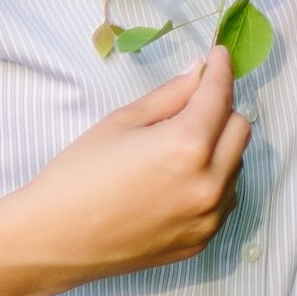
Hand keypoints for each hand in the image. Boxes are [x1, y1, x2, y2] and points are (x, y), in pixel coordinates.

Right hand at [3, 50, 251, 289]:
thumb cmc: (79, 175)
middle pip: (241, 129)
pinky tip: (177, 180)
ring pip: (236, 166)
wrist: (55, 239)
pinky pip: (224, 200)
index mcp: (187, 145)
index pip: (220, 95)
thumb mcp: (121, 122)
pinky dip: (212, 181)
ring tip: (177, 148)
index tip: (220, 55)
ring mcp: (209, 217)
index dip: (222, 69)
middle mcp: (209, 183)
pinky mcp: (201, 240)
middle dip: (222, 109)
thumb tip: (199, 71)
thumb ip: (169, 95)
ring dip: (219, 148)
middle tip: (193, 103)